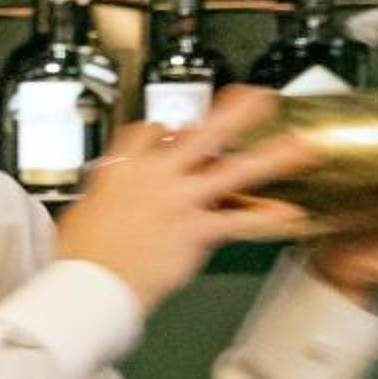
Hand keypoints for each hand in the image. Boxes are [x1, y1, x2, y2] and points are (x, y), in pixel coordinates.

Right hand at [52, 88, 316, 315]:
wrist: (90, 280)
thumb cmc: (80, 252)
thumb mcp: (85, 206)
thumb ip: (109, 192)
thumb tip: (112, 192)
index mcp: (123, 165)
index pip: (151, 131)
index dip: (168, 130)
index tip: (177, 131)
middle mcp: (156, 175)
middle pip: (203, 134)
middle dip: (235, 114)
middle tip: (259, 98)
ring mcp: (179, 200)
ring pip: (232, 171)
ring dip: (268, 157)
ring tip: (297, 146)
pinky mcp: (195, 230)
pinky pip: (238, 221)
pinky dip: (265, 219)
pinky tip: (289, 214)